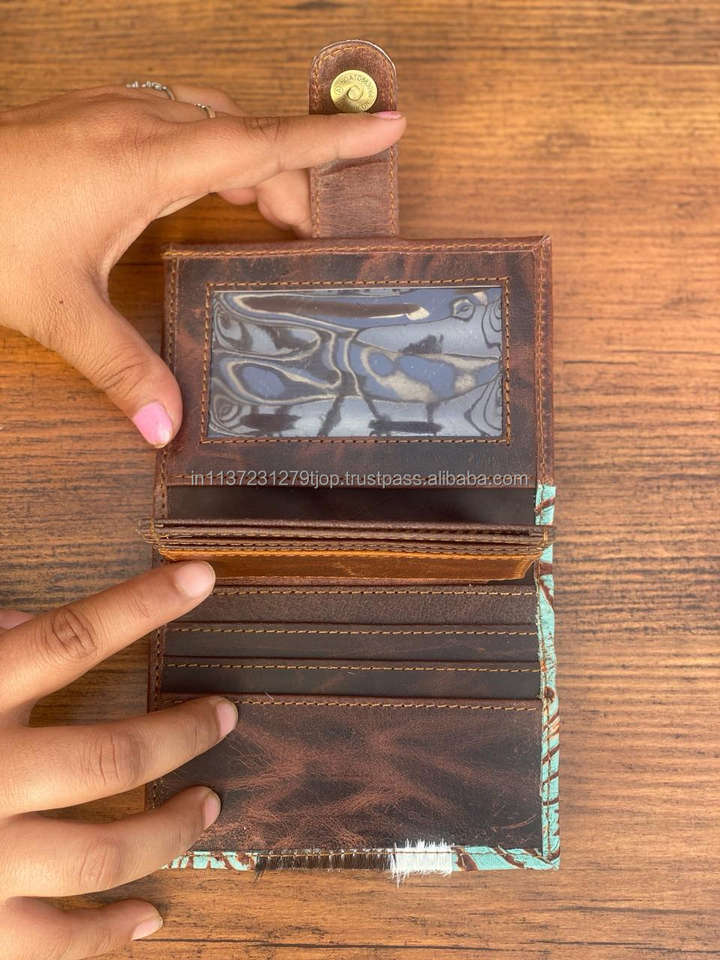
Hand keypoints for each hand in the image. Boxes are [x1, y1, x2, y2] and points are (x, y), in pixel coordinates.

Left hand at [0, 84, 404, 444]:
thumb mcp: (59, 307)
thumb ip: (121, 366)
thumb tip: (165, 424)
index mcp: (146, 162)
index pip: (262, 145)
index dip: (331, 140)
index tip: (388, 126)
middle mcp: (137, 123)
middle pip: (247, 135)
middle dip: (294, 178)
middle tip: (312, 233)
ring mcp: (113, 112)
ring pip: (213, 121)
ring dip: (252, 162)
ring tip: (270, 215)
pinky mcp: (93, 117)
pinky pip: (179, 117)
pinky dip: (213, 149)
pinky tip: (201, 186)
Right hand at [0, 561, 236, 957]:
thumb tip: (21, 621)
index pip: (69, 638)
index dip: (141, 604)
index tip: (201, 576)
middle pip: (111, 757)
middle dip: (182, 733)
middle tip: (223, 715)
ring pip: (102, 851)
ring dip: (170, 829)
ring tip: (209, 804)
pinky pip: (54, 941)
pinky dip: (108, 933)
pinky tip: (148, 917)